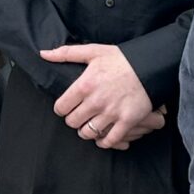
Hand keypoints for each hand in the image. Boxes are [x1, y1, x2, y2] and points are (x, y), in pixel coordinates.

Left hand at [43, 44, 163, 148]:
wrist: (150, 66)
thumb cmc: (121, 59)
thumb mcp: (92, 51)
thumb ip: (66, 53)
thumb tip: (43, 54)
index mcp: (84, 85)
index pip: (61, 108)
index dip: (61, 109)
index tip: (66, 107)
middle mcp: (96, 101)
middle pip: (72, 122)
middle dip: (73, 120)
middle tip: (78, 116)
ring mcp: (111, 113)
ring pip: (88, 133)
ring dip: (86, 131)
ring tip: (89, 126)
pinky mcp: (127, 121)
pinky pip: (110, 140)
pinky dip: (104, 142)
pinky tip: (102, 138)